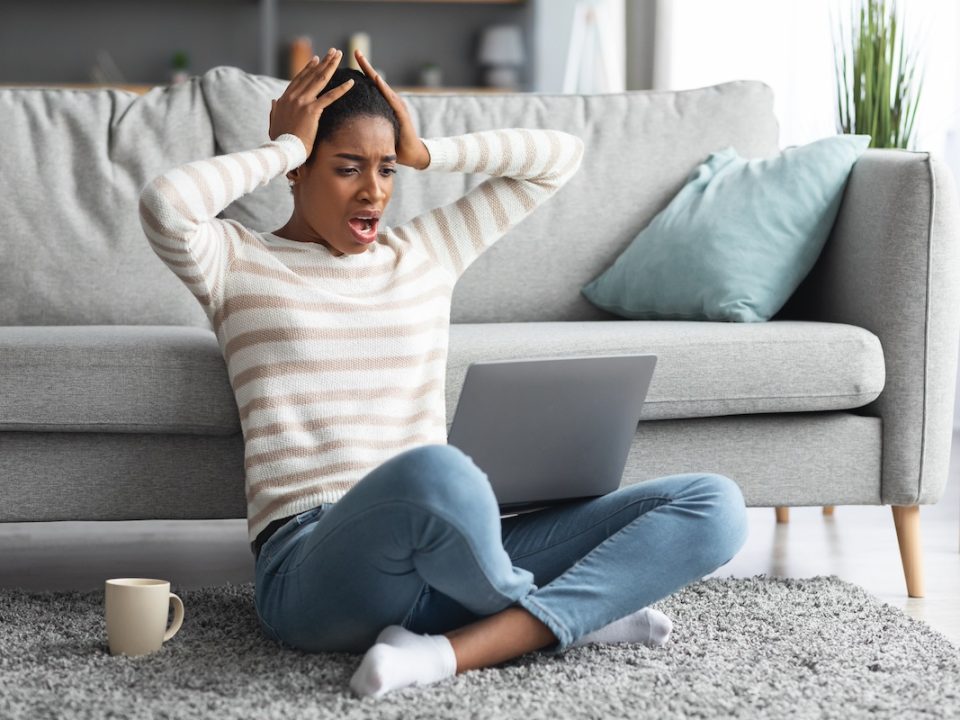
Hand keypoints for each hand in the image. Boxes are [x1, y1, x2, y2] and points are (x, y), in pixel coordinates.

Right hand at [269, 48, 353, 155]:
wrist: (282, 150)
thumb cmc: (279, 141)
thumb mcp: (273, 122)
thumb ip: (274, 110)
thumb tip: (274, 101)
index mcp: (284, 99)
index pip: (299, 79)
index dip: (308, 68)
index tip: (316, 59)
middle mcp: (293, 97)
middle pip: (311, 75)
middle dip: (323, 61)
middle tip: (333, 52)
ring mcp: (302, 102)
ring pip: (320, 80)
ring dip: (331, 66)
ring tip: (339, 56)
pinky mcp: (312, 111)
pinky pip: (330, 97)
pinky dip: (341, 89)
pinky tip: (351, 82)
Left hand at [354, 49, 429, 169]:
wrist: (412, 154)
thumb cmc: (394, 144)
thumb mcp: (377, 132)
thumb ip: (367, 124)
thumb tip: (350, 124)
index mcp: (384, 104)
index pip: (371, 86)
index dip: (362, 73)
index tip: (351, 61)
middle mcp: (392, 101)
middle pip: (376, 81)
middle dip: (366, 66)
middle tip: (356, 51)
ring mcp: (397, 105)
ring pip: (382, 86)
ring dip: (372, 72)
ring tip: (362, 60)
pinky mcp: (401, 113)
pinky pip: (391, 98)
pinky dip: (383, 88)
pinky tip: (376, 79)